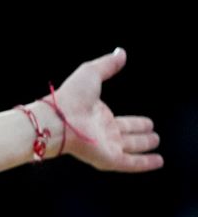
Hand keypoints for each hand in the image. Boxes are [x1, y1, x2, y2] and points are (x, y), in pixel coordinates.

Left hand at [47, 47, 163, 172]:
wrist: (59, 118)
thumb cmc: (70, 97)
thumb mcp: (91, 73)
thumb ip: (107, 65)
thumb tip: (121, 52)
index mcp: (99, 116)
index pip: (122, 122)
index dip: (136, 122)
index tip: (149, 122)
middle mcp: (103, 132)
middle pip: (126, 136)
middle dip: (140, 135)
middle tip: (153, 134)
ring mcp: (105, 146)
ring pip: (130, 148)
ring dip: (144, 147)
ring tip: (156, 144)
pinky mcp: (108, 158)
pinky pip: (130, 163)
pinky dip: (144, 163)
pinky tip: (158, 162)